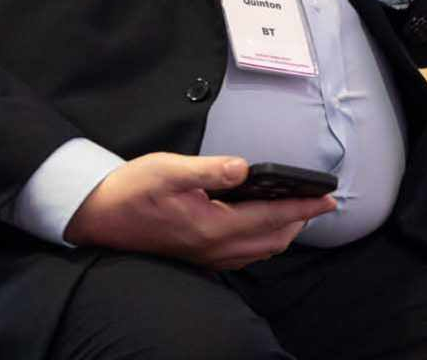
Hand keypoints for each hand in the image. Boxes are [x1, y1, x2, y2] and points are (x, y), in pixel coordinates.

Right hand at [63, 153, 335, 269]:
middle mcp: (214, 248)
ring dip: (282, 232)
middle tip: (319, 201)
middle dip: (299, 220)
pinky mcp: (198, 255)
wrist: (97, 215)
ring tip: (296, 210)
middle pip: (272, 239)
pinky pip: (243, 255)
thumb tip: (245, 168)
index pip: (271, 218)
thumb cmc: (130, 190)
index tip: (329, 199)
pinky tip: (260, 225)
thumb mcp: (168, 169)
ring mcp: (206, 256)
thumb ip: (210, 170)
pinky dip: (263, 240)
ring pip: (260, 250)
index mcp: (211, 227)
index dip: (303, 207)